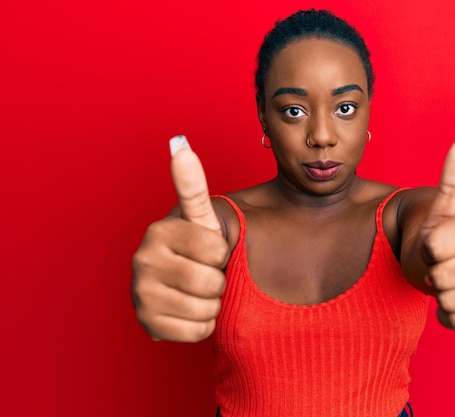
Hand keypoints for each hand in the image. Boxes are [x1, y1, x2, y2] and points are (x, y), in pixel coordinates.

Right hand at [132, 136, 229, 341]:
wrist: (180, 287)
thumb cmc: (196, 250)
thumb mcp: (200, 219)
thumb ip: (192, 186)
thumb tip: (180, 145)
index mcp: (158, 231)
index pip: (216, 250)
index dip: (221, 253)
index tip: (207, 251)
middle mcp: (142, 261)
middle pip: (211, 282)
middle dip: (217, 282)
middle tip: (202, 274)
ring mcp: (141, 295)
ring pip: (206, 309)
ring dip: (211, 304)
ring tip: (196, 292)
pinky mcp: (146, 325)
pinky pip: (197, 332)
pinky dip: (203, 326)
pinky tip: (190, 311)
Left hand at [419, 127, 454, 330]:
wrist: (446, 269)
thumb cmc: (438, 238)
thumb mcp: (439, 210)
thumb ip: (452, 178)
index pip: (433, 248)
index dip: (425, 249)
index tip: (434, 244)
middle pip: (442, 276)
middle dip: (433, 273)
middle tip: (442, 265)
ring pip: (450, 300)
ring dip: (439, 294)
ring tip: (450, 280)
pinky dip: (449, 315)